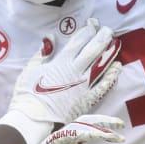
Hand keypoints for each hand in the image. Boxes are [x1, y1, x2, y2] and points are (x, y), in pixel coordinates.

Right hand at [0, 18, 121, 143]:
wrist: (33, 120)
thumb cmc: (27, 94)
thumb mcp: (30, 69)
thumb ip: (42, 52)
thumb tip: (50, 36)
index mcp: (61, 61)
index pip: (79, 40)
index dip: (87, 30)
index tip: (92, 24)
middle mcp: (75, 70)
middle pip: (93, 49)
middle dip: (102, 36)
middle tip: (108, 29)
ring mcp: (83, 85)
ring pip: (101, 64)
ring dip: (109, 52)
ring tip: (116, 42)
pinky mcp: (87, 99)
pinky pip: (103, 85)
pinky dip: (111, 75)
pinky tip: (117, 67)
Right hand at [0, 114, 124, 143]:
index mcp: (65, 143)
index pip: (86, 129)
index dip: (103, 128)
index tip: (121, 133)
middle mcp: (60, 138)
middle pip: (84, 123)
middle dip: (103, 122)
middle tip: (121, 126)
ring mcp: (54, 141)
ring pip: (78, 126)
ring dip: (97, 129)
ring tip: (114, 135)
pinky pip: (69, 135)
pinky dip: (84, 134)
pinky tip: (97, 135)